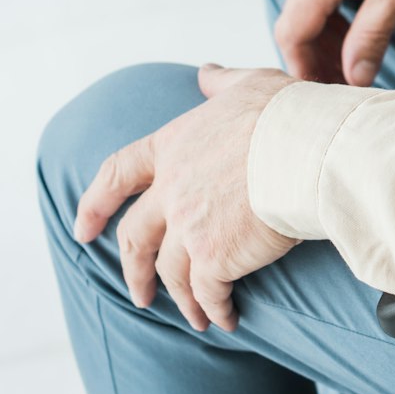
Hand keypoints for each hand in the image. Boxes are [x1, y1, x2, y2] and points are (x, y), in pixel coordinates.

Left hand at [74, 64, 295, 332]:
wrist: (311, 149)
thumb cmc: (288, 115)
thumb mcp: (248, 85)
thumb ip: (220, 84)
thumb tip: (205, 74)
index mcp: (172, 145)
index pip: (117, 175)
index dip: (95, 204)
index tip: (83, 229)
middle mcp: (171, 188)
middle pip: (134, 237)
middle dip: (132, 270)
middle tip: (139, 295)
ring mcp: (189, 225)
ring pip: (170, 273)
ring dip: (181, 300)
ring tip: (197, 318)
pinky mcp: (215, 257)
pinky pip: (207, 293)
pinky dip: (214, 309)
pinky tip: (227, 319)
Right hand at [276, 0, 394, 86]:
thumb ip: (371, 36)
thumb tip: (354, 78)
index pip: (291, 33)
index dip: (302, 68)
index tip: (322, 93)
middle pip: (295, 20)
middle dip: (314, 56)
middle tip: (342, 84)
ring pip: (306, 2)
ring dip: (323, 34)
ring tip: (352, 60)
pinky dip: (329, 10)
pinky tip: (354, 23)